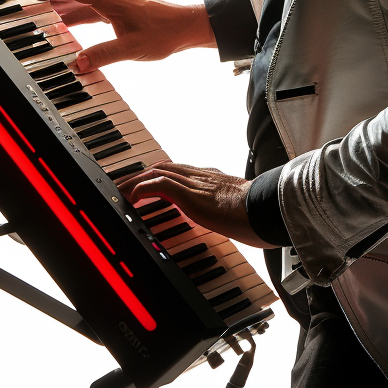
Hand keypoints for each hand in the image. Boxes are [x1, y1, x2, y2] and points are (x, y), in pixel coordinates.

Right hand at [30, 0, 215, 72]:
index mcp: (113, 1)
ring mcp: (119, 1)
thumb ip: (104, 55)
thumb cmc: (165, 34)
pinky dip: (79, 9)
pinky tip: (73, 18)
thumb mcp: (132, 48)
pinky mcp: (124, 8)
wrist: (188, 26)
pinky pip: (95, 5)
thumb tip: (78, 63)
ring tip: (46, 3)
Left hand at [115, 161, 274, 248]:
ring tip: (121, 192)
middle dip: (141, 175)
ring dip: (135, 181)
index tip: (147, 182)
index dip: (160, 174)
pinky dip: (142, 189)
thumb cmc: (259, 212)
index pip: (180, 169)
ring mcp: (195, 183)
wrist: (266, 208)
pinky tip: (132, 198)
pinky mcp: (190, 194)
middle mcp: (201, 176)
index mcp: (212, 179)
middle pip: (163, 167)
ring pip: (156, 172)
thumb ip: (231, 208)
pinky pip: (159, 185)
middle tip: (124, 185)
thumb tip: (233, 220)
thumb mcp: (239, 208)